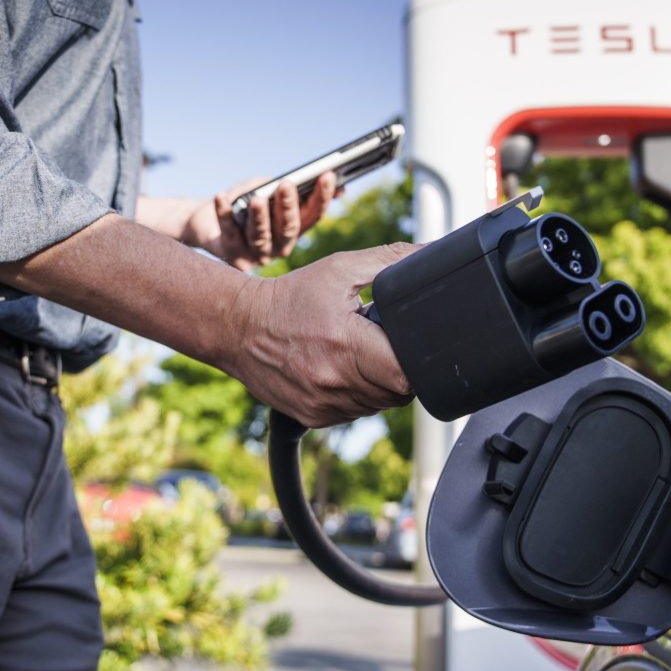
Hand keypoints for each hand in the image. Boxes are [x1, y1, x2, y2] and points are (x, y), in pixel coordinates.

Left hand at [187, 172, 339, 269]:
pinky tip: (221, 197)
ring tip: (257, 199)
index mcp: (294, 231)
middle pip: (288, 228)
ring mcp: (256, 255)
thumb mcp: (268, 192)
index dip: (322, 197)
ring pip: (260, 236)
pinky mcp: (231, 255)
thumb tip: (329, 177)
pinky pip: (228, 232)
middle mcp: (279, 247)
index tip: (328, 175)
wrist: (207, 223)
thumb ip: (292, 187)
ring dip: (259, 217)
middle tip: (287, 185)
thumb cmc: (243, 204)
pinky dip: (224, 214)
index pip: (313, 216)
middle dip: (288, 206)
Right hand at [223, 242, 416, 426]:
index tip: (408, 342)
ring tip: (361, 354)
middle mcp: (334, 381)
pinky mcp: (314, 416)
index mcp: (345, 344)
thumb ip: (391, 260)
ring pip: (379, 404)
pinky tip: (343, 369)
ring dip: (381, 384)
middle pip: (398, 392)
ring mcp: (323, 404)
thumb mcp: (340, 268)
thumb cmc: (291, 297)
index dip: (418, 361)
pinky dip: (359, 395)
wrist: (239, 327)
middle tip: (383, 343)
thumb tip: (431, 254)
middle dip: (400, 369)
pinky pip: (356, 412)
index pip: (406, 373)